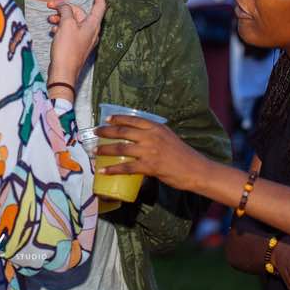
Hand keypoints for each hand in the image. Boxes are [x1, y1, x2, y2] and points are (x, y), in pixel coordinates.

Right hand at [48, 0, 105, 86]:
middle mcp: (90, 32)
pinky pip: (70, 32)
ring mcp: (83, 40)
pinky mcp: (75, 46)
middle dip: (66, 7)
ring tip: (49, 19)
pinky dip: (61, 28)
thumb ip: (66, 11)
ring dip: (61, 18)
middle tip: (51, 5)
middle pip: (80, 13)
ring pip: (73, 22)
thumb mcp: (66, 25)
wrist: (63, 72)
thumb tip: (65, 6)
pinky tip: (52, 30)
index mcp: (92, 25)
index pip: (100, 6)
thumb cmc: (67, 48)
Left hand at [93, 114, 207, 189]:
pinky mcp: (150, 166)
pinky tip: (104, 171)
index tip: (106, 119)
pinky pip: (126, 167)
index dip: (118, 118)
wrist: (195, 169)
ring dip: (105, 150)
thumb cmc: (182, 155)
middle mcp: (151, 136)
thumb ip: (154, 135)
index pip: (133, 119)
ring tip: (94, 151)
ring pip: (121, 148)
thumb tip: (139, 138)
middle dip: (106, 132)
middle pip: (123, 131)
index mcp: (156, 127)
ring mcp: (150, 151)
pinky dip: (113, 169)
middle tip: (95, 133)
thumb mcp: (168, 137)